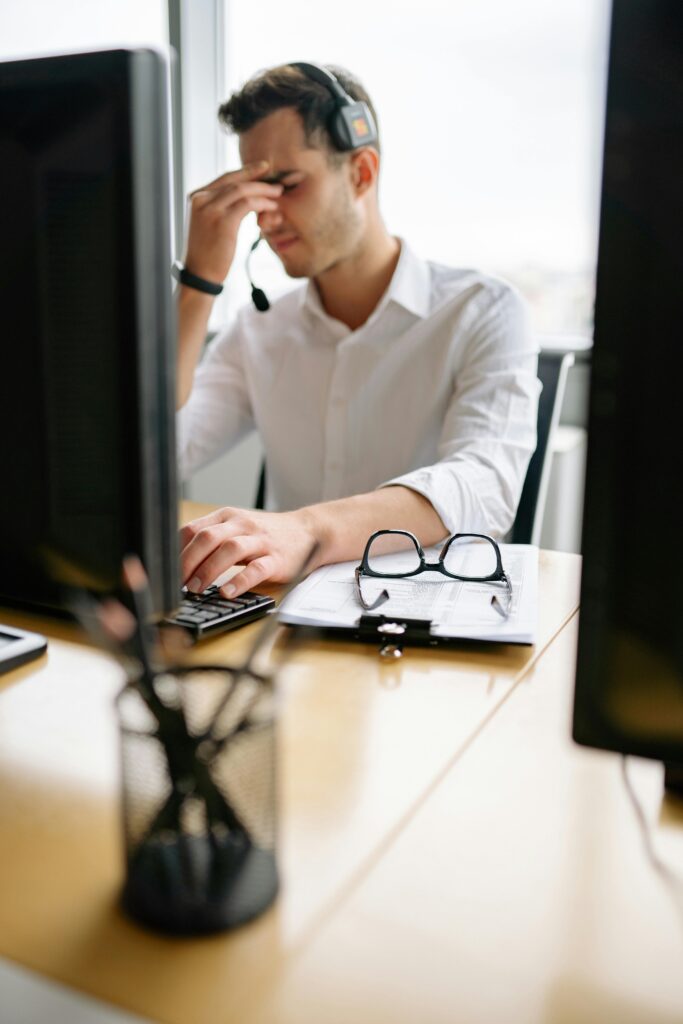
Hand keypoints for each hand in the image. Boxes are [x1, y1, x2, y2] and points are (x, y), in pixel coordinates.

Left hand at [179, 506, 320, 597]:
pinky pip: (256, 569)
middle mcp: (242, 526)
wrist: (308, 531)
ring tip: (196, 589)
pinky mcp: (277, 559)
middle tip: (177, 583)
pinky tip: (227, 593)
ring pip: (230, 550)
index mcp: (227, 517)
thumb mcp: (236, 528)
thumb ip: (211, 539)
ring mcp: (260, 541)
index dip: (176, 551)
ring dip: (209, 570)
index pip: (193, 529)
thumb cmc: (265, 534)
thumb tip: (177, 561)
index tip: (165, 571)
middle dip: (187, 562)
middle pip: (208, 538)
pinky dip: (239, 581)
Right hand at [183, 161, 282, 284]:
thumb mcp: (207, 224)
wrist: (200, 274)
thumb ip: (219, 208)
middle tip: (276, 181)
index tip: (262, 168)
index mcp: (196, 197)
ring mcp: (211, 209)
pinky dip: (262, 203)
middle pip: (234, 181)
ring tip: (277, 195)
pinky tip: (271, 208)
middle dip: (258, 178)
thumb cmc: (207, 253)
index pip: (224, 178)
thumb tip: (241, 198)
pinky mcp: (223, 221)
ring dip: (263, 191)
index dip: (245, 172)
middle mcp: (201, 199)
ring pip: (243, 190)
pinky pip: (248, 204)